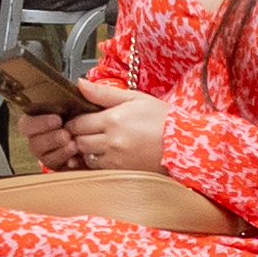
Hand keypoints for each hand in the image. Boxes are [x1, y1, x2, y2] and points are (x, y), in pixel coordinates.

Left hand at [55, 76, 181, 176]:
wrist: (183, 143)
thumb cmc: (161, 119)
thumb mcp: (134, 98)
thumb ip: (103, 93)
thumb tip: (79, 84)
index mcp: (112, 119)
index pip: (77, 123)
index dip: (74, 122)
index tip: (80, 120)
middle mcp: (111, 141)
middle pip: (78, 141)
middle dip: (78, 136)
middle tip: (86, 132)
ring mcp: (116, 159)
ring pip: (86, 157)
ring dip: (87, 150)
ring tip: (98, 143)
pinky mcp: (122, 172)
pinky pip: (99, 169)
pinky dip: (98, 162)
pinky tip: (108, 155)